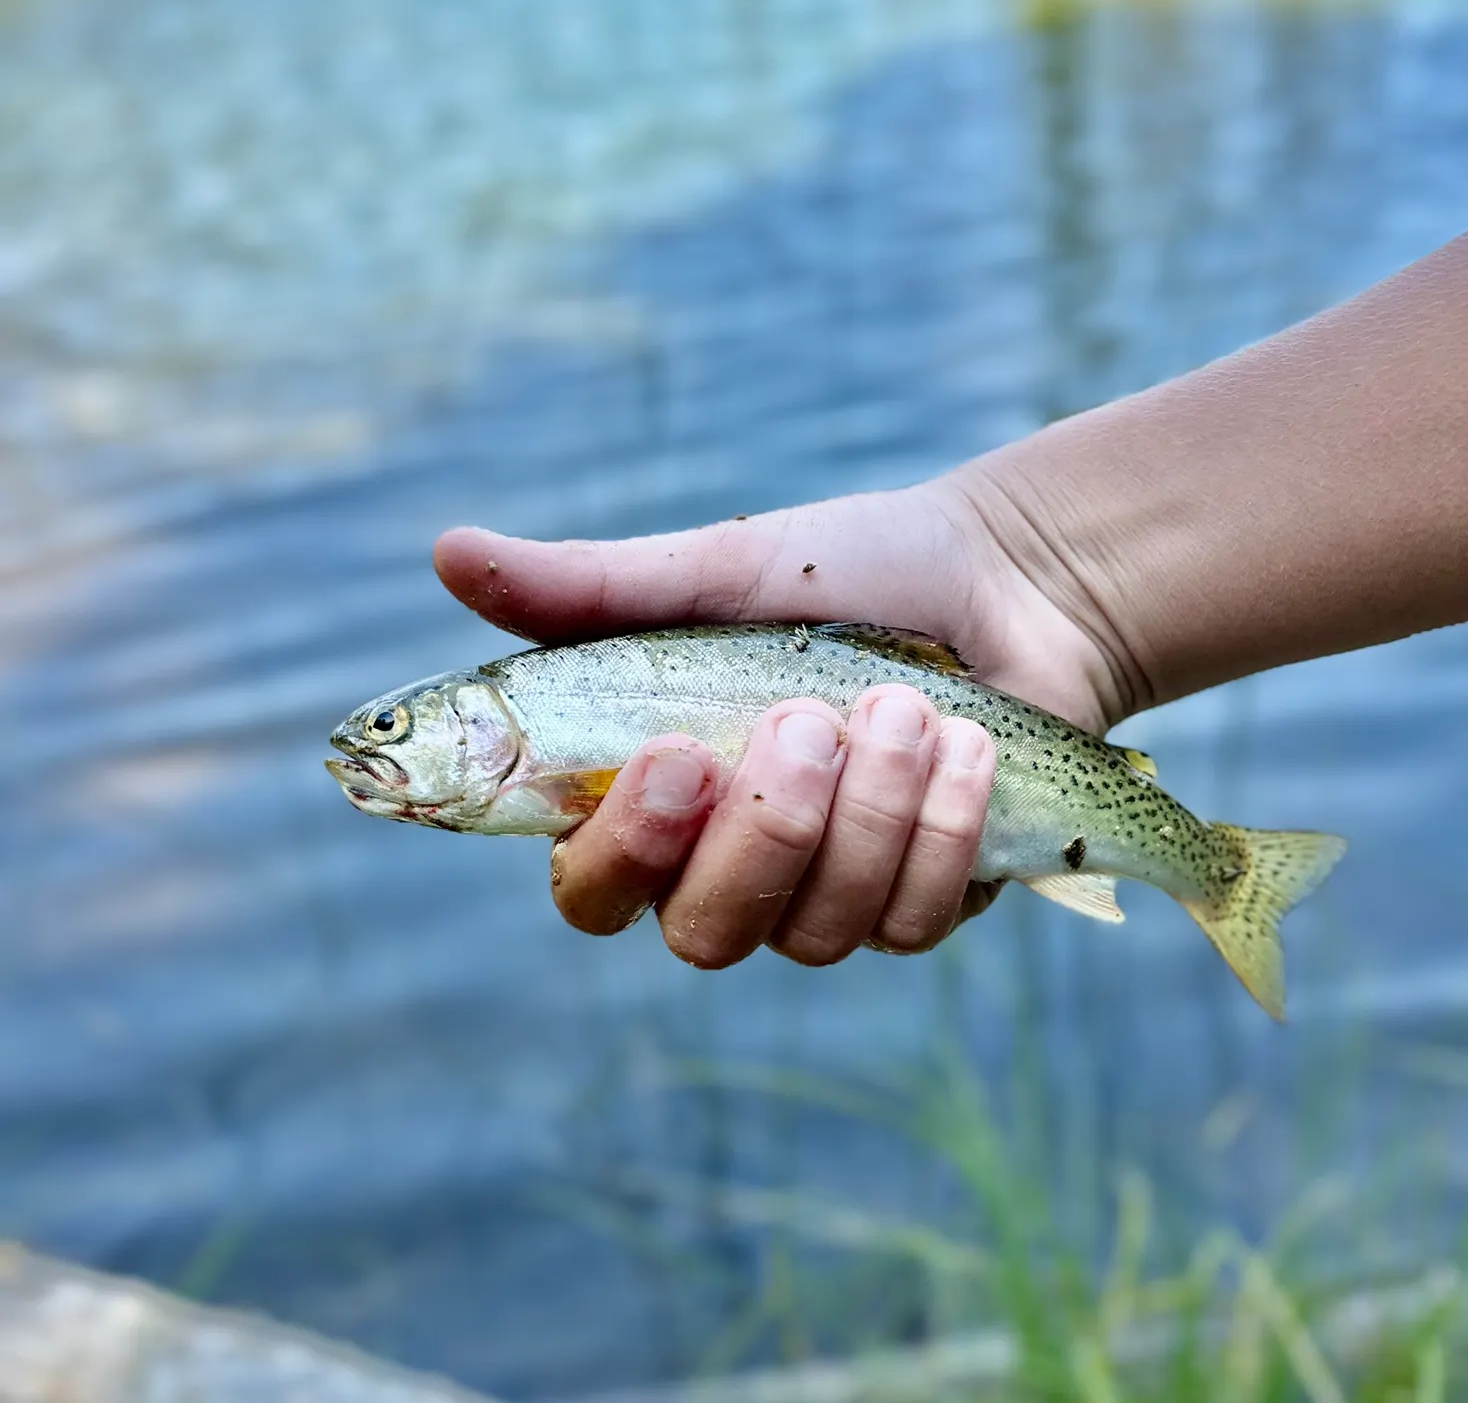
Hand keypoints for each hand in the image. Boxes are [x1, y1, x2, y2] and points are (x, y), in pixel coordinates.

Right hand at [433, 471, 1127, 966]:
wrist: (1004, 582)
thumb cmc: (843, 576)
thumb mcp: (713, 574)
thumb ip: (588, 588)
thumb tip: (446, 551)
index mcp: (659, 800)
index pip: (590, 889)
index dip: (618, 852)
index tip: (677, 756)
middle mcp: (731, 867)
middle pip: (702, 935)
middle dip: (765, 830)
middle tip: (807, 718)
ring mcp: (828, 898)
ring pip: (817, 931)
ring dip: (870, 812)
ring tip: (905, 707)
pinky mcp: (920, 907)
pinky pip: (912, 922)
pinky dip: (940, 829)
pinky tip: (965, 746)